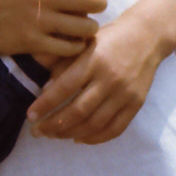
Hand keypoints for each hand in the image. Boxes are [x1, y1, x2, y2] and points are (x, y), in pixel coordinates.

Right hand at [0, 0, 106, 61]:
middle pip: (94, 2)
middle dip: (97, 5)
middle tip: (88, 8)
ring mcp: (40, 21)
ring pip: (86, 27)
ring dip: (89, 28)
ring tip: (81, 26)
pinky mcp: (34, 42)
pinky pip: (70, 47)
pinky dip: (76, 45)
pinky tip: (70, 40)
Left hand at [28, 12, 167, 142]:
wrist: (146, 36)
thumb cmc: (106, 38)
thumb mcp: (81, 42)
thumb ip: (60, 62)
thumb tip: (40, 85)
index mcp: (92, 61)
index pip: (64, 87)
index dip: (45, 104)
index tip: (30, 115)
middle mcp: (109, 79)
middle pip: (79, 110)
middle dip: (54, 124)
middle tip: (37, 131)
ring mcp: (125, 94)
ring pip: (95, 123)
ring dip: (71, 133)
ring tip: (54, 135)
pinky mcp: (137, 104)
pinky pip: (115, 128)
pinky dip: (96, 138)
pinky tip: (79, 138)